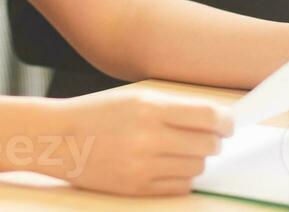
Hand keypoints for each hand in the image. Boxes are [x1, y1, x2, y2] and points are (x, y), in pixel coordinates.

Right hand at [55, 89, 230, 196]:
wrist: (59, 138)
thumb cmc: (99, 114)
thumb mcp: (136, 99)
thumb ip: (175, 109)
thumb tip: (215, 121)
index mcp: (150, 109)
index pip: (207, 117)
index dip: (225, 122)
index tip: (229, 124)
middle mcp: (148, 138)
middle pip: (207, 145)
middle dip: (214, 141)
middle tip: (207, 137)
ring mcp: (142, 166)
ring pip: (196, 167)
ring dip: (196, 159)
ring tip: (181, 150)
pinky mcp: (137, 188)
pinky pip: (179, 187)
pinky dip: (182, 177)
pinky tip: (169, 166)